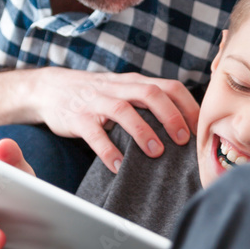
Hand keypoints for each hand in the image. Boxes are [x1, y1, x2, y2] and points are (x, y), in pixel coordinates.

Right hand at [37, 69, 198, 172]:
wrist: (50, 89)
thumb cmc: (96, 95)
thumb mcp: (123, 90)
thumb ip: (148, 102)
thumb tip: (184, 127)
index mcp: (134, 82)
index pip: (169, 86)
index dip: (188, 106)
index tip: (199, 129)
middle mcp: (117, 88)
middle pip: (151, 93)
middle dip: (170, 116)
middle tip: (182, 140)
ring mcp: (96, 102)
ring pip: (123, 110)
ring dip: (143, 131)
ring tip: (156, 153)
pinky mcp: (78, 118)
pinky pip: (94, 134)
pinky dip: (108, 151)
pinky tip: (118, 166)